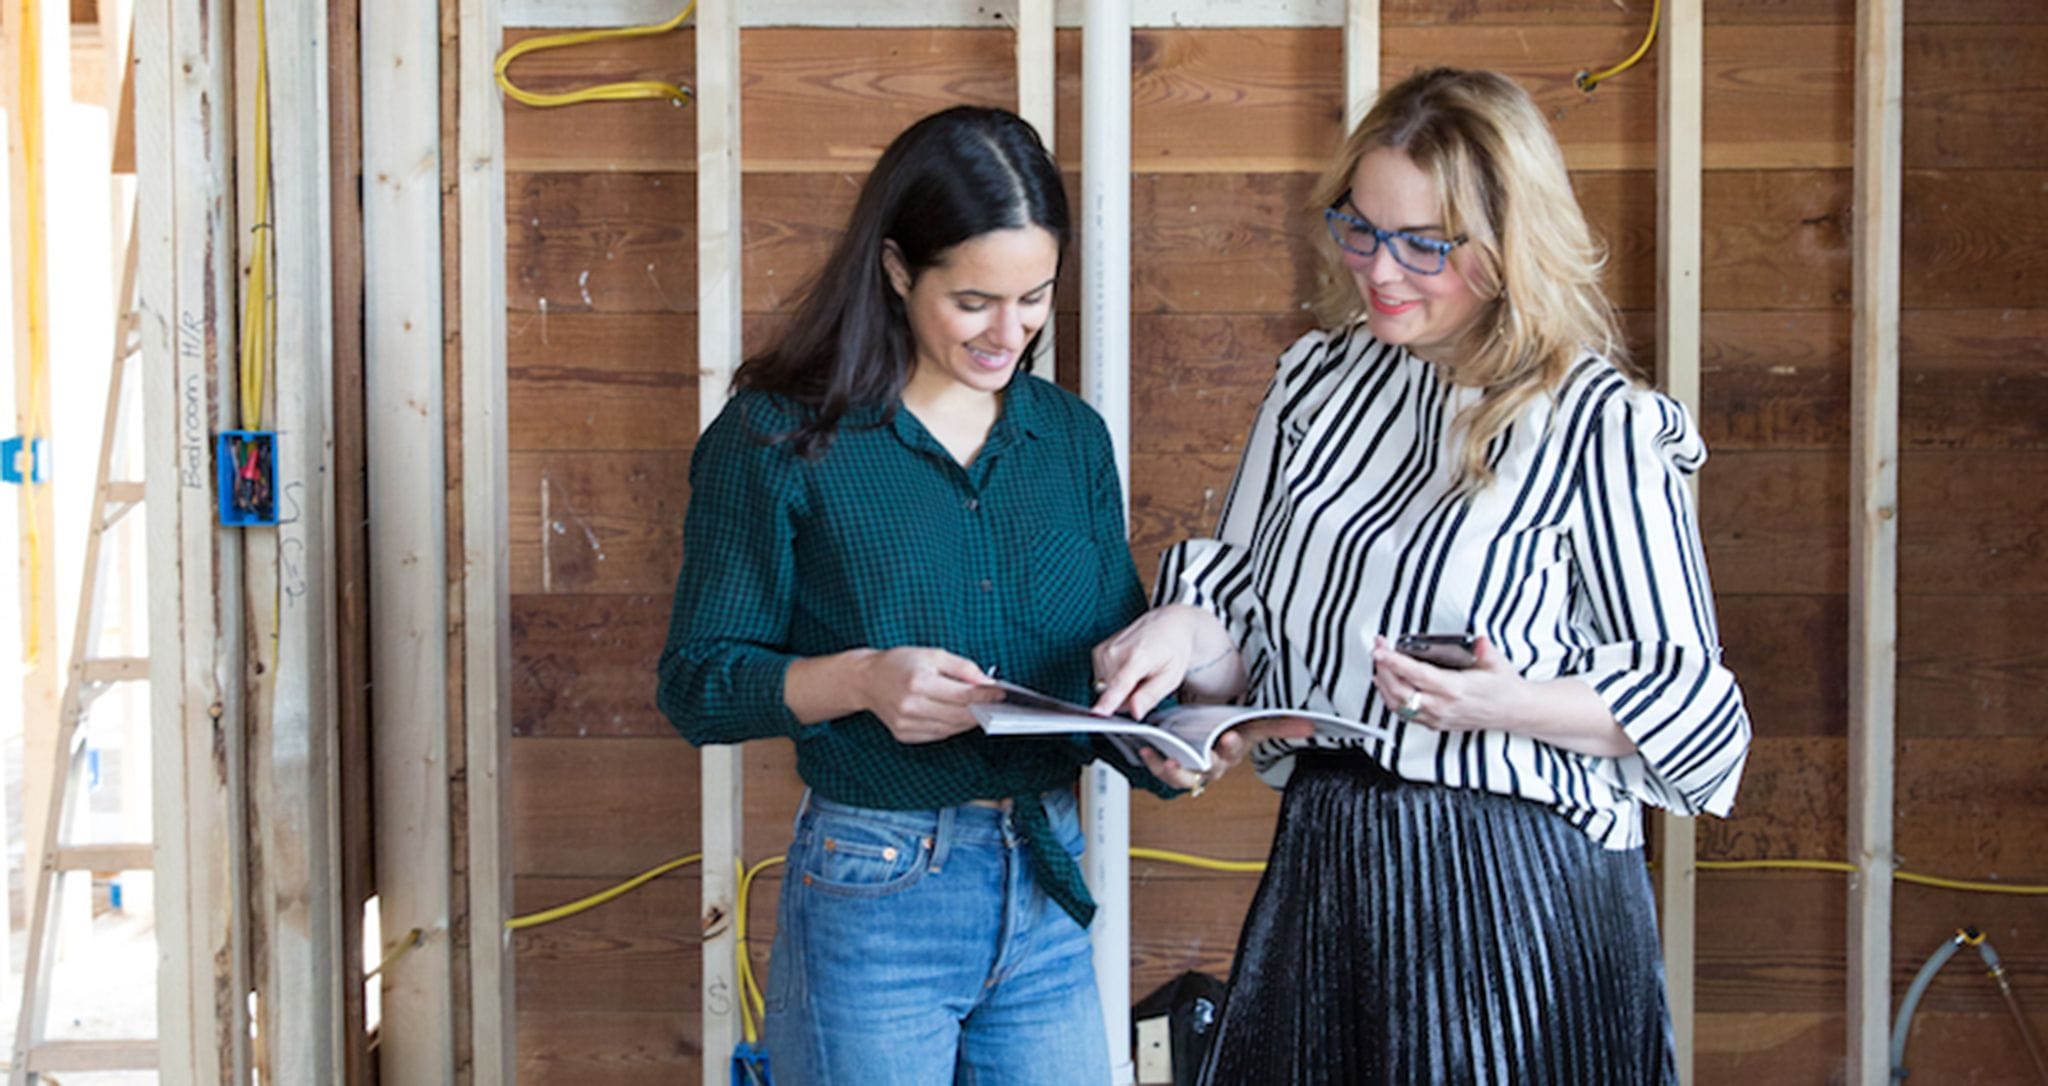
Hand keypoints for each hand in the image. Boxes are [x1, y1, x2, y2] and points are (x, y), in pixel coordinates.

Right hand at [857, 648, 1001, 743]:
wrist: (866, 680)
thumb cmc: (900, 663)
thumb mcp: (933, 654)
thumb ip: (963, 668)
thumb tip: (987, 683)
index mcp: (918, 682)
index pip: (962, 694)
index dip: (986, 696)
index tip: (1001, 694)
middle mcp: (911, 706)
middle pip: (959, 715)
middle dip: (982, 711)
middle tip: (997, 706)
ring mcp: (906, 724)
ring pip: (950, 729)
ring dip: (969, 721)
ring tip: (981, 711)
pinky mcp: (904, 735)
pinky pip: (938, 735)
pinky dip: (952, 727)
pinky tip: (958, 717)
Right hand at [1091, 604, 1238, 717]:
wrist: (1167, 623)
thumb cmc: (1171, 650)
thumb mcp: (1171, 677)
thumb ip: (1150, 696)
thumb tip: (1135, 712)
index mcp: (1138, 657)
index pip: (1119, 685)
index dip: (1107, 702)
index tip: (1097, 714)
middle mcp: (1115, 652)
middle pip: (1113, 695)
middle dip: (1128, 697)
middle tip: (1145, 682)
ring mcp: (1104, 651)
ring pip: (1106, 689)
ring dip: (1121, 688)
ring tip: (1138, 672)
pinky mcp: (1097, 652)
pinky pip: (1102, 680)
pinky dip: (1115, 679)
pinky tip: (1128, 667)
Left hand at [1138, 716, 1316, 795]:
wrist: (1203, 734)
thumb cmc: (1227, 729)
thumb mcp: (1250, 724)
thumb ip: (1279, 725)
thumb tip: (1311, 725)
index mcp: (1233, 752)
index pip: (1235, 751)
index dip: (1232, 745)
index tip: (1229, 736)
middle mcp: (1214, 764)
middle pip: (1209, 767)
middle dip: (1202, 761)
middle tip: (1190, 756)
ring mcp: (1192, 768)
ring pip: (1184, 777)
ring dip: (1173, 770)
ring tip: (1166, 759)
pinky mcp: (1173, 767)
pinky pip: (1162, 770)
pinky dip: (1154, 762)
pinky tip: (1146, 749)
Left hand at [1369, 634, 1521, 733]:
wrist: (1514, 711)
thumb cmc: (1504, 688)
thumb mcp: (1496, 661)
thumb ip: (1483, 649)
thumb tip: (1477, 640)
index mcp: (1455, 689)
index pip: (1416, 674)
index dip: (1394, 662)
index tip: (1381, 650)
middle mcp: (1443, 706)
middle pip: (1400, 690)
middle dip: (1383, 668)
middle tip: (1377, 650)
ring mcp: (1438, 717)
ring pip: (1398, 705)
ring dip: (1383, 684)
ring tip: (1379, 664)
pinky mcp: (1436, 724)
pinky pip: (1405, 714)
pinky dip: (1390, 699)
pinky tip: (1386, 686)